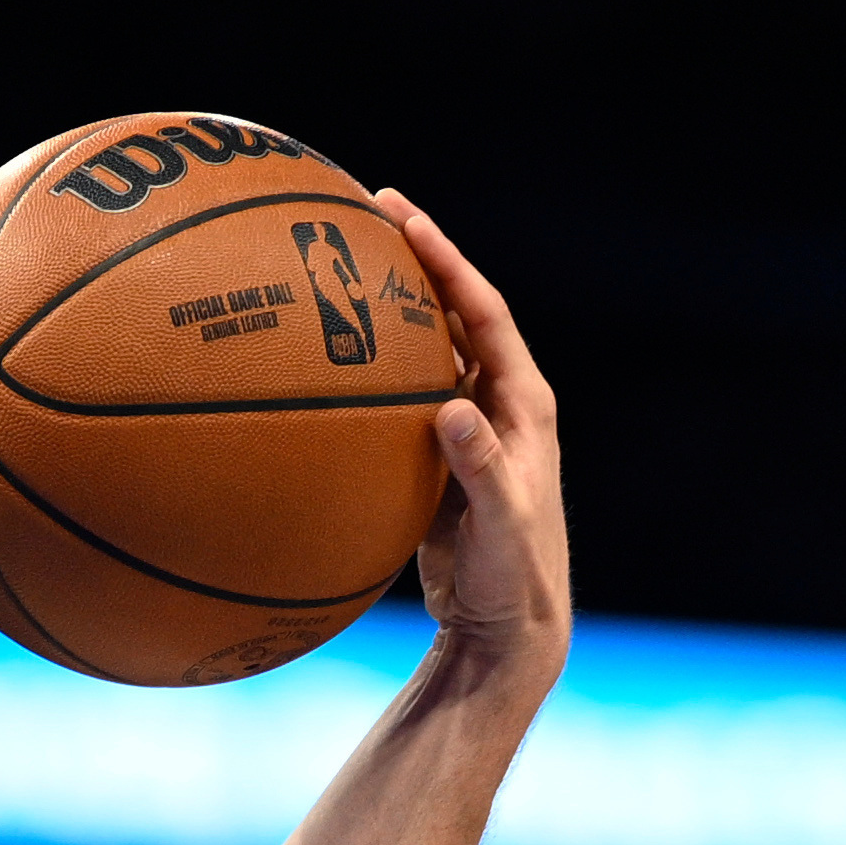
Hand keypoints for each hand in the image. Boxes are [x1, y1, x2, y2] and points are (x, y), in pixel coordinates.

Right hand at [373, 191, 566, 677]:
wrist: (506, 632)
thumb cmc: (512, 581)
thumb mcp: (500, 524)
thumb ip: (480, 467)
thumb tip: (451, 408)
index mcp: (524, 404)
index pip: (482, 311)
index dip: (445, 261)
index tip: (401, 219)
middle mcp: (497, 404)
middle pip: (451, 313)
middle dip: (413, 261)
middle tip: (365, 212)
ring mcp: (465, 428)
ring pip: (423, 350)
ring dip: (386, 309)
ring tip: (339, 265)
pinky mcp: (435, 458)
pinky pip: (396, 397)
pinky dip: (366, 370)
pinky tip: (320, 358)